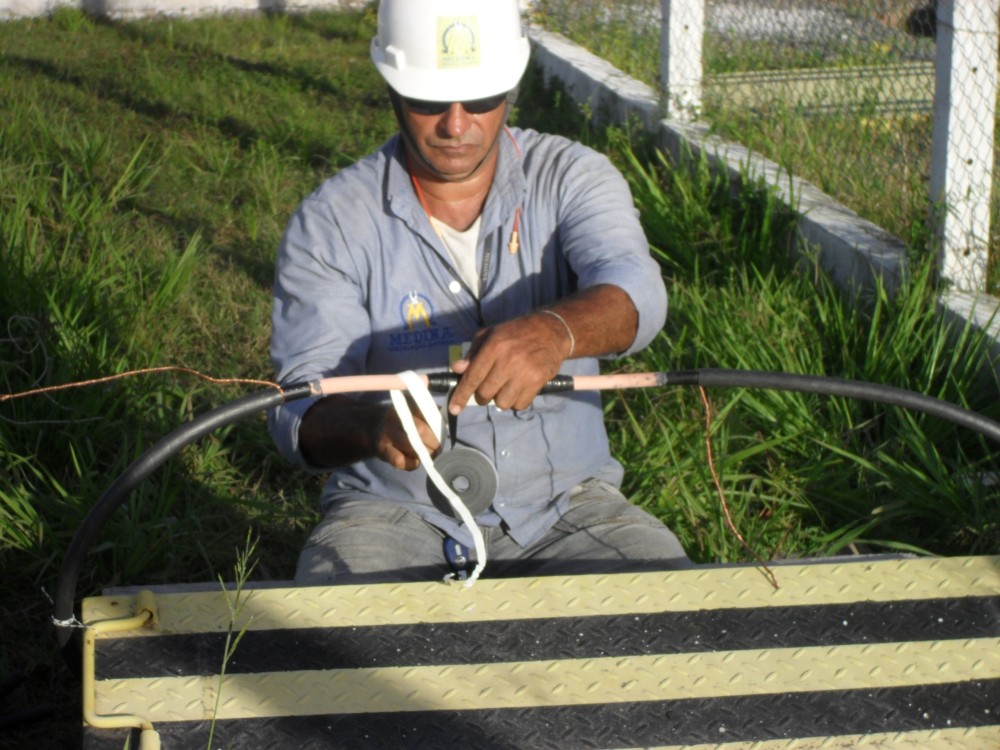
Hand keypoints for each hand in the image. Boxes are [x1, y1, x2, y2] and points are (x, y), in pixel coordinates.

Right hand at [374, 401, 441, 470]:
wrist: (376, 430)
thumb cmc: (404, 423)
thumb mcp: (417, 413)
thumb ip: (433, 414)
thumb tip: (448, 420)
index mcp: (407, 404)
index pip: (428, 415)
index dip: (439, 428)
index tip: (443, 436)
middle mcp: (395, 416)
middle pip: (421, 431)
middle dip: (434, 443)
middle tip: (438, 449)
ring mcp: (387, 433)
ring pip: (412, 447)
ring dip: (424, 454)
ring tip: (428, 455)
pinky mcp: (382, 449)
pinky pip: (400, 460)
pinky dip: (411, 464)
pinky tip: (414, 462)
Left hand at [448, 311, 570, 414]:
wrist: (550, 332)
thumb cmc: (516, 333)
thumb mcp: (491, 335)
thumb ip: (473, 353)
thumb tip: (457, 369)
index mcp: (494, 347)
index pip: (473, 377)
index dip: (461, 395)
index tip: (454, 409)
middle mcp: (508, 361)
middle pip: (485, 394)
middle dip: (482, 395)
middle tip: (489, 387)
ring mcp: (524, 373)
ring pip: (502, 403)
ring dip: (501, 399)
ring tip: (506, 386)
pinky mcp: (538, 381)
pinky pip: (520, 404)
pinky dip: (516, 401)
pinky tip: (519, 388)